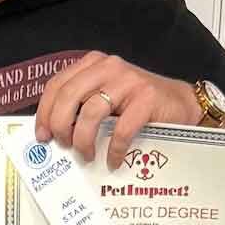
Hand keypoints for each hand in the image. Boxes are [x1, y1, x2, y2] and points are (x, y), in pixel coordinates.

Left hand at [35, 53, 200, 171]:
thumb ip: (83, 105)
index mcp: (94, 65)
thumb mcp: (107, 98)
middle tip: (64, 146)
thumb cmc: (140, 106)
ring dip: (84, 140)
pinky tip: (113, 160)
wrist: (181, 104)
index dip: (45, 112)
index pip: (58, 84)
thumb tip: (54, 133)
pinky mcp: (147, 98)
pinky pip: (121, 129)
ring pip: (91, 112)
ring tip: (87, 155)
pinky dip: (113, 149)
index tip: (43, 136)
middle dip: (60, 125)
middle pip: (69, 95)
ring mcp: (128, 81)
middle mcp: (109, 67)